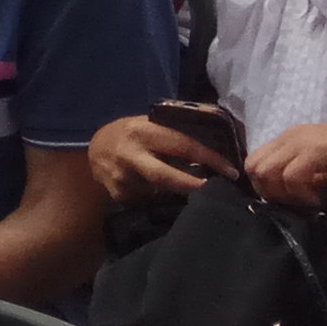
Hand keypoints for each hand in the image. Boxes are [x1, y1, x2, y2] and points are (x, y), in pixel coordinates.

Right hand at [89, 112, 226, 205]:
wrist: (95, 147)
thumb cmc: (130, 133)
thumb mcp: (148, 124)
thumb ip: (173, 133)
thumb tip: (215, 141)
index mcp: (142, 131)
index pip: (182, 145)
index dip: (209, 159)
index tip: (232, 171)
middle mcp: (130, 154)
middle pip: (166, 176)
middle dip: (194, 186)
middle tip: (218, 192)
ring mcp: (122, 177)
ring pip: (160, 192)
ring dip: (178, 194)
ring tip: (191, 193)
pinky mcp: (119, 195)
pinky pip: (149, 200)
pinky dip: (161, 199)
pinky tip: (162, 194)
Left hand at [245, 119, 326, 204]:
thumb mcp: (326, 172)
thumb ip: (305, 180)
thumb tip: (290, 200)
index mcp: (290, 139)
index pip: (256, 162)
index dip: (266, 186)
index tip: (288, 202)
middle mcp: (289, 137)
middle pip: (254, 167)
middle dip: (269, 192)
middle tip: (296, 205)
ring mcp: (299, 142)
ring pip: (265, 172)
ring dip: (282, 194)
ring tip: (307, 203)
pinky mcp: (314, 151)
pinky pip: (290, 177)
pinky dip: (301, 195)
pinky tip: (320, 201)